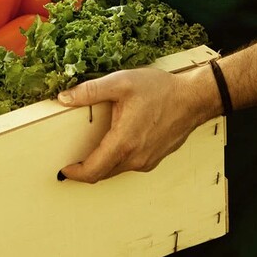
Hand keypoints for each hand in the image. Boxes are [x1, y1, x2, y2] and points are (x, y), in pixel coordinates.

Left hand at [57, 66, 217, 182]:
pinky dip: (117, 160)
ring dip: (101, 164)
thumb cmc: (160, 90)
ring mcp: (147, 161)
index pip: (93, 170)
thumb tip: (65, 98)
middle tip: (71, 159)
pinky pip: (129, 165)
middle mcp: (136, 158)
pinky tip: (114, 143)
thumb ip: (90, 91)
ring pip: (116, 170)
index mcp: (124, 142)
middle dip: (85, 169)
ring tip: (89, 150)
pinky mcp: (154, 159)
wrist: (193, 99)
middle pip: (103, 173)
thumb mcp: (121, 83)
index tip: (64, 169)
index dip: (75, 173)